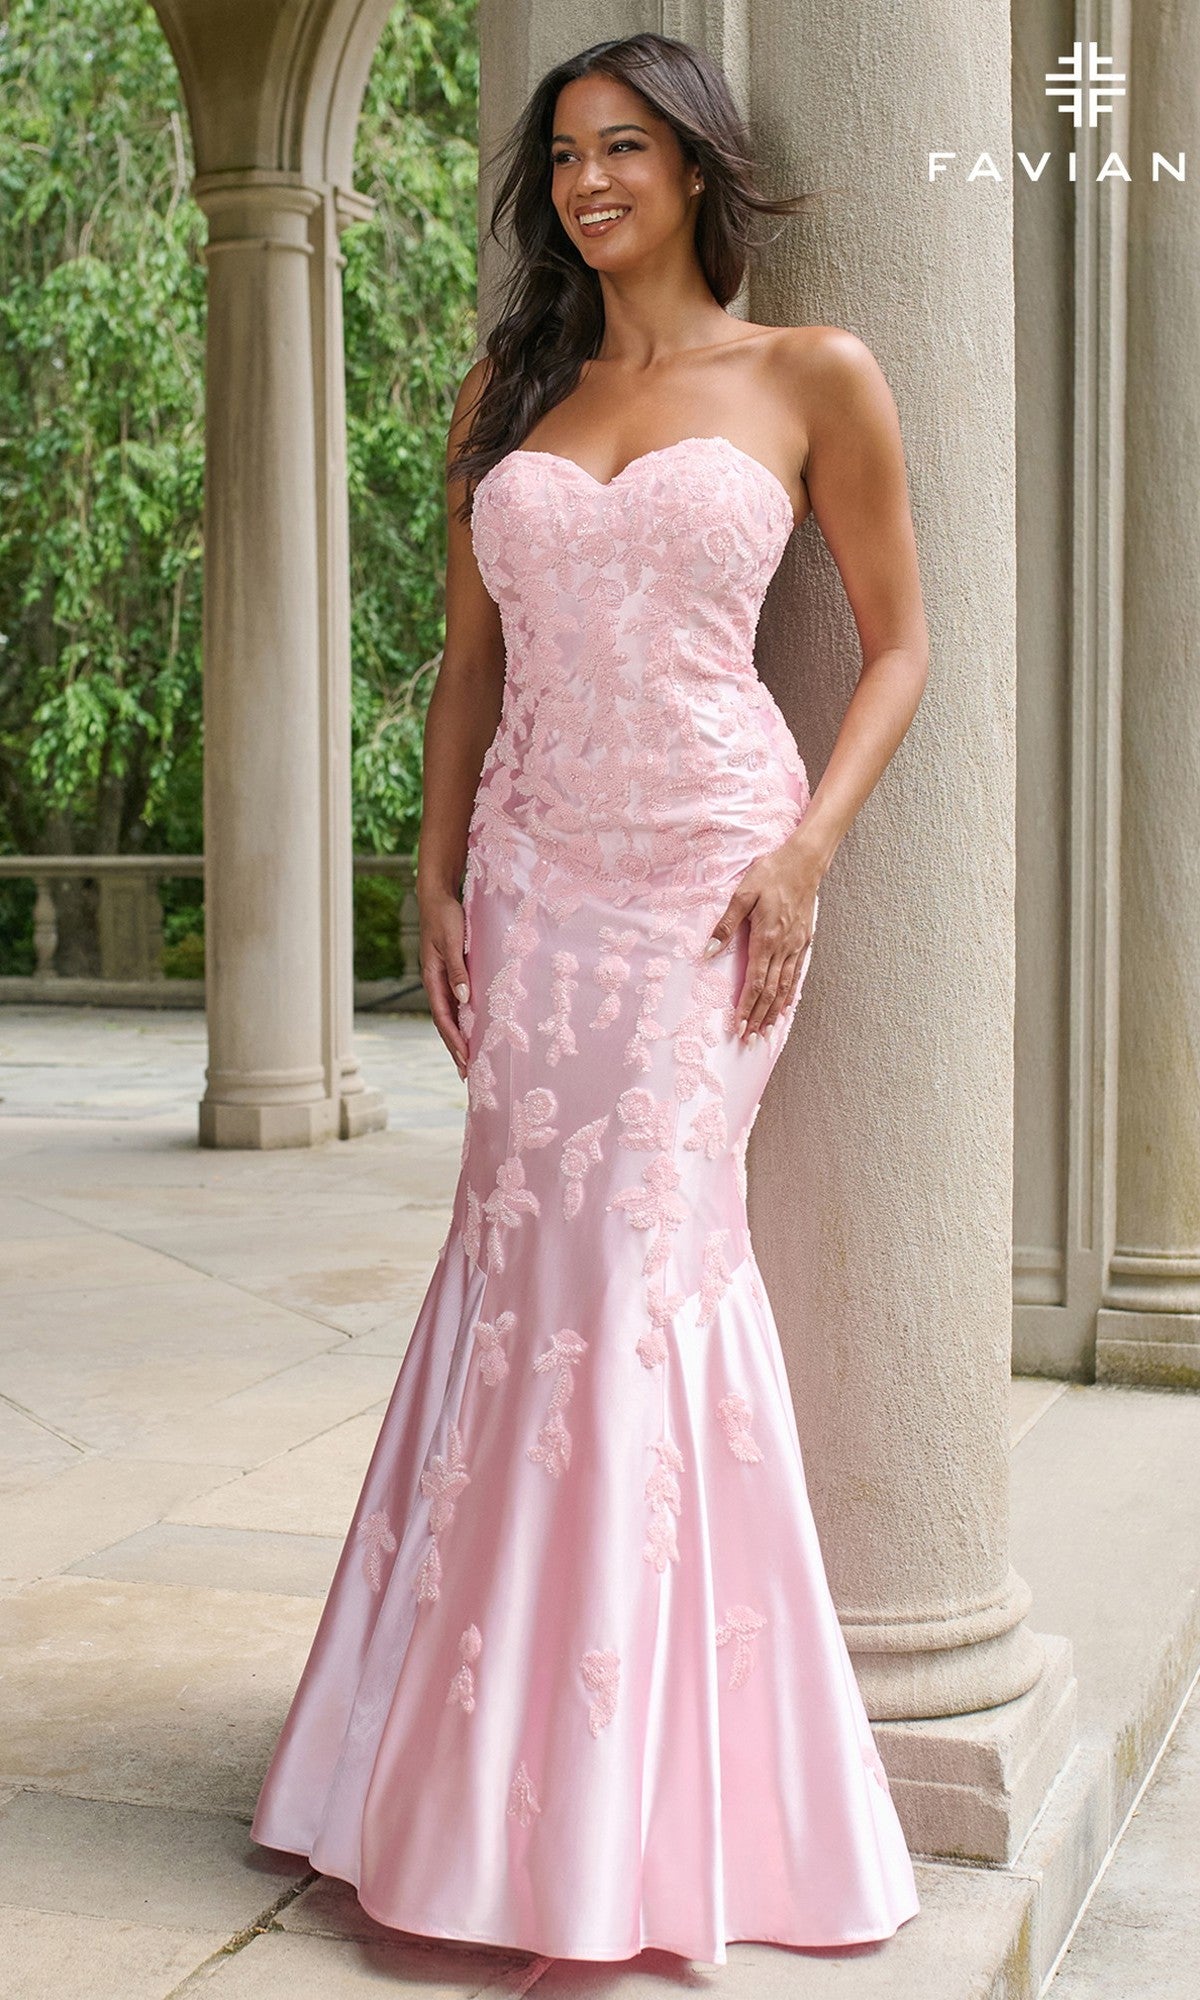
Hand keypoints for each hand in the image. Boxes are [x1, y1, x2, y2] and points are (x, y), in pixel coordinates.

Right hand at [419, 887, 470, 1079]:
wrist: (437, 896)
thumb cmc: (445, 917)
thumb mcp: (452, 942)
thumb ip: (457, 970)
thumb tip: (463, 998)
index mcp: (432, 978)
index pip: (443, 1017)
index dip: (454, 1040)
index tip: (466, 1058)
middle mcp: (436, 983)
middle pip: (444, 1023)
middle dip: (454, 1048)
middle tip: (466, 1073)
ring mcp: (442, 979)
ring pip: (450, 1015)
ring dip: (458, 1038)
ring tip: (468, 1059)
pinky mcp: (450, 973)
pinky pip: (456, 1003)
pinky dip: (462, 1020)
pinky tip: (472, 1029)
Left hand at [702, 840, 821, 1038]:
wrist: (804, 862)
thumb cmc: (771, 873)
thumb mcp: (743, 893)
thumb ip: (726, 924)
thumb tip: (708, 951)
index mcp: (766, 938)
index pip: (755, 982)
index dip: (746, 1007)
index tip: (739, 1026)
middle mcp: (784, 947)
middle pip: (770, 992)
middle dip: (758, 1017)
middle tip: (749, 1040)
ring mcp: (797, 946)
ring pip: (785, 987)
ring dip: (773, 1012)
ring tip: (765, 1032)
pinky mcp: (805, 941)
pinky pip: (797, 975)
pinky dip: (789, 994)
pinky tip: (784, 1007)